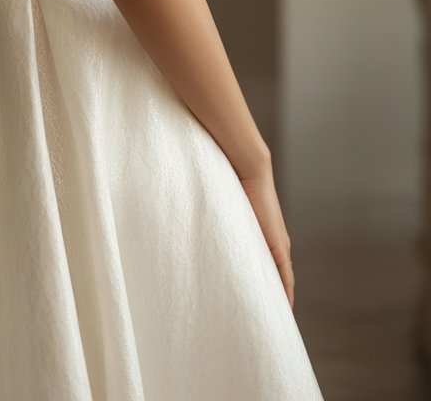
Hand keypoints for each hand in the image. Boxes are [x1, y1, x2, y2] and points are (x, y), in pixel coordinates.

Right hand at [237, 159, 294, 308]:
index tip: (260, 304)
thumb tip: (203, 232)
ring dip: (278, 297)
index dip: (269, 287)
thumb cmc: (234, 185)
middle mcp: (277, 243)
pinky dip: (284, 293)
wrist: (250, 171)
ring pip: (283, 280)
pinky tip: (281, 307)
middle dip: (273, 297)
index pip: (271, 269)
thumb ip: (224, 226)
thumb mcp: (230, 212)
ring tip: (270, 317)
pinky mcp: (279, 246)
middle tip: (263, 317)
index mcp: (266, 237)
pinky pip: (285, 277)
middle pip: (279, 278)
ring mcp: (280, 245)